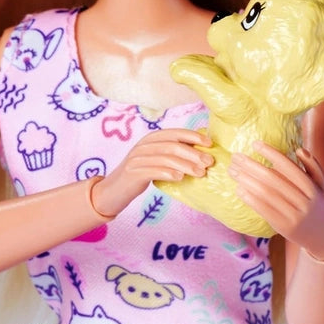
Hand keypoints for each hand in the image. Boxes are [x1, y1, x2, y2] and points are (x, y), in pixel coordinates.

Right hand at [95, 128, 212, 216]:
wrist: (114, 190)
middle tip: (208, 162)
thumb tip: (200, 152)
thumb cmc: (140, 175)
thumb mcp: (155, 160)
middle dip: (193, 153)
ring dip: (185, 165)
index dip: (193, 136)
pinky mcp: (133, 172)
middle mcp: (143, 145)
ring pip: (165, 158)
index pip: (175, 133)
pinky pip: (153, 170)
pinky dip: (168, 173)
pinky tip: (180, 178)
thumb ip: (171, 154)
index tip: (209, 143)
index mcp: (151, 139)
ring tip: (200, 173)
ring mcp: (137, 158)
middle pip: (172, 146)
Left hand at [228, 143, 323, 259]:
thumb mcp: (322, 186)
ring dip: (246, 180)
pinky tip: (238, 189)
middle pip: (273, 179)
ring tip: (233, 170)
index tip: (254, 144)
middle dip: (252, 166)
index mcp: (313, 188)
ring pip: (266, 194)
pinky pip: (263, 210)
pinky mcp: (284, 227)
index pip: (289, 167)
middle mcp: (305, 202)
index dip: (271, 154)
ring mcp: (294, 216)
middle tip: (236, 156)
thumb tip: (299, 149)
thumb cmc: (318, 206)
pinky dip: (249, 198)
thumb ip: (313, 166)